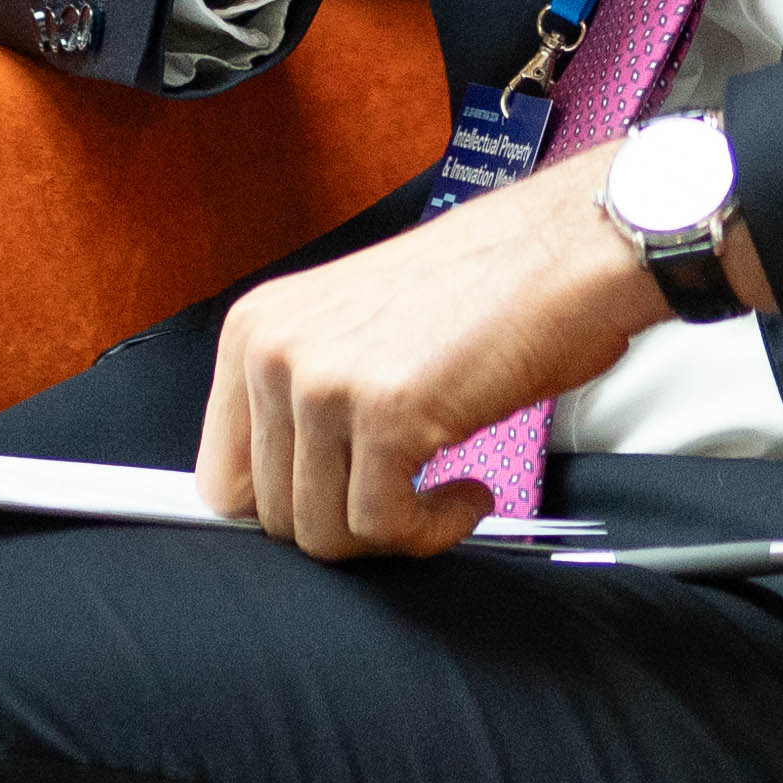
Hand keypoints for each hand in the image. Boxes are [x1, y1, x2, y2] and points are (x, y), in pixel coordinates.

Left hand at [194, 145, 670, 557]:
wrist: (564, 250)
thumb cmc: (479, 291)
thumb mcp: (354, 335)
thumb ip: (302, 405)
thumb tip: (279, 499)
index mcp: (254, 329)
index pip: (219, 478)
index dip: (276, 515)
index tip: (328, 523)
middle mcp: (272, 350)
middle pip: (273, 516)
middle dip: (350, 525)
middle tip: (410, 497)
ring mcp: (323, 381)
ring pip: (324, 533)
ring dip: (394, 532)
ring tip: (443, 491)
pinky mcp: (385, 412)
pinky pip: (384, 527)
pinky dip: (433, 530)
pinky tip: (468, 492)